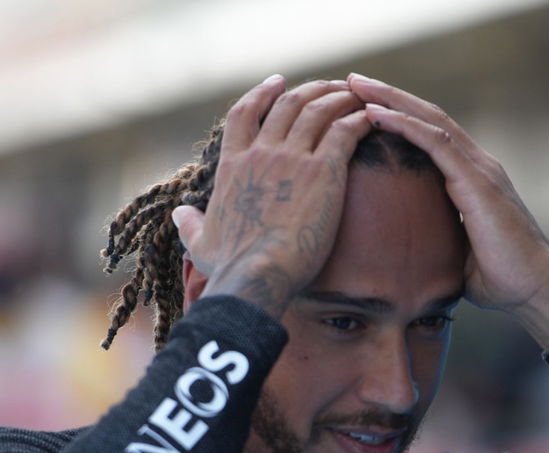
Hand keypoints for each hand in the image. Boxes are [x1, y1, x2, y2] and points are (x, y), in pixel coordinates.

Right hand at [173, 76, 371, 318]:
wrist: (258, 274)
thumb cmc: (231, 266)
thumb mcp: (201, 243)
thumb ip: (190, 224)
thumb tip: (179, 214)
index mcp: (233, 165)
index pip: (244, 113)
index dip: (262, 93)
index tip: (278, 82)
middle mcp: (262, 153)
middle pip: (288, 103)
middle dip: (311, 89)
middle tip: (329, 87)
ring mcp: (294, 159)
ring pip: (319, 110)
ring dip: (339, 97)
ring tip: (355, 95)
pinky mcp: (324, 171)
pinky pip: (345, 131)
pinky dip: (359, 118)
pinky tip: (370, 118)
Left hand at [347, 74, 548, 348]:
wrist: (536, 290)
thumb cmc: (502, 282)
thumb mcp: (457, 256)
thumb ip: (437, 243)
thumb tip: (409, 257)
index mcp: (473, 180)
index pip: (432, 136)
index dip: (400, 118)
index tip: (364, 107)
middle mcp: (478, 165)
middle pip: (428, 117)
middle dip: (389, 96)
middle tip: (353, 80)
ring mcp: (480, 168)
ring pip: (429, 119)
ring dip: (391, 100)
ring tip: (357, 85)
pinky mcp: (477, 180)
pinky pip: (435, 142)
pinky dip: (404, 124)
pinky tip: (375, 114)